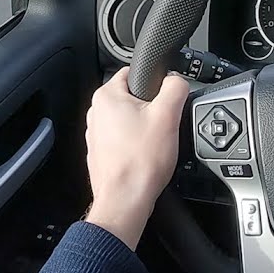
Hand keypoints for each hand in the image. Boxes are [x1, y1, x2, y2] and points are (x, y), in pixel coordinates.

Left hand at [83, 67, 187, 249]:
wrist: (126, 200)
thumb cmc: (140, 162)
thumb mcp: (168, 115)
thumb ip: (175, 88)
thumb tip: (177, 80)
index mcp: (107, 97)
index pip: (134, 72)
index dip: (156, 83)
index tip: (165, 100)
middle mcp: (96, 113)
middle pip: (134, 98)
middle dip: (151, 109)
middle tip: (163, 125)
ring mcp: (96, 134)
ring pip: (129, 120)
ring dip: (144, 128)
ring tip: (154, 144)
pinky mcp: (102, 152)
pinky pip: (124, 140)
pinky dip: (136, 145)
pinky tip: (145, 156)